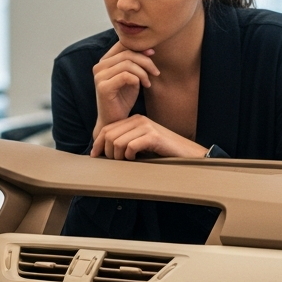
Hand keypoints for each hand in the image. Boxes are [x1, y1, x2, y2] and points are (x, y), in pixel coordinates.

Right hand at [91, 42, 158, 129]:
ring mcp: (99, 76)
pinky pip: (125, 75)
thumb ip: (136, 63)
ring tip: (149, 82)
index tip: (153, 54)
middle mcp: (98, 67)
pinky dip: (138, 79)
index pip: (122, 45)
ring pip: (127, 64)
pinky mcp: (103, 87)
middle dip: (145, 61)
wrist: (115, 122)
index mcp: (104, 62)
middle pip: (127, 54)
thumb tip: (149, 49)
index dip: (139, 47)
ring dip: (143, 71)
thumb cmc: (123, 100)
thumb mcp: (132, 77)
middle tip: (156, 72)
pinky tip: (144, 86)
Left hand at [91, 114, 207, 159]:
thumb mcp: (141, 144)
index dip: (98, 143)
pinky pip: (131, 146)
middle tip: (115, 162)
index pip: (107, 128)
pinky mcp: (153, 136)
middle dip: (108, 152)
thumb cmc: (163, 151)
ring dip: (119, 156)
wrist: (186, 153)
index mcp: (134, 120)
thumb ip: (126, 142)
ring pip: (118, 142)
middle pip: (110, 135)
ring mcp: (146, 126)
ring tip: (127, 161)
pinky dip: (130, 156)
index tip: (95, 155)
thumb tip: (105, 151)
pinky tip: (136, 159)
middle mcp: (139, 120)